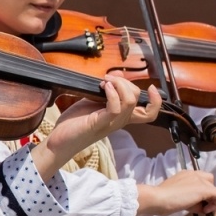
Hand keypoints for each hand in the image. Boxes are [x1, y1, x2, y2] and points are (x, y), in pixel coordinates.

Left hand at [34, 79, 157, 178]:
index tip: (151, 87)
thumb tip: (116, 76)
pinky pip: (115, 108)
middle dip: (126, 82)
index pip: (149, 113)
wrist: (60, 140)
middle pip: (138, 99)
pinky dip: (112, 94)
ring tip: (104, 82)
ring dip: (119, 85)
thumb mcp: (93, 101)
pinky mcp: (99, 124)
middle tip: (108, 79)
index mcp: (121, 116)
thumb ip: (106, 91)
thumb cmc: (76, 122)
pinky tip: (104, 88)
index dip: (156, 101)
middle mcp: (120, 120)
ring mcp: (111, 123)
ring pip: (130, 102)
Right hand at [136, 170, 215, 215]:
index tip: (196, 203)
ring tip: (202, 212)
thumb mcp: (176, 195)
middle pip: (210, 185)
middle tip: (202, 209)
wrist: (157, 199)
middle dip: (208, 198)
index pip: (201, 181)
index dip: (201, 194)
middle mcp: (194, 174)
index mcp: (186, 174)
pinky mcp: (205, 189)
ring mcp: (200, 181)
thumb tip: (199, 206)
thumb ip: (188, 197)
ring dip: (212, 204)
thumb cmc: (161, 200)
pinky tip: (205, 211)